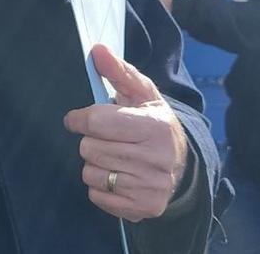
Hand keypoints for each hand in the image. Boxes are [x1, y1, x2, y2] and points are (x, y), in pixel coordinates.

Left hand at [64, 45, 188, 222]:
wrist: (182, 164)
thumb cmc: (153, 123)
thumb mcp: (142, 93)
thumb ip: (118, 71)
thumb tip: (97, 50)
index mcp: (155, 126)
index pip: (96, 121)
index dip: (79, 118)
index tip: (78, 118)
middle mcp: (156, 158)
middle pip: (89, 148)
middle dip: (91, 141)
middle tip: (108, 139)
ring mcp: (151, 186)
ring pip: (90, 172)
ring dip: (95, 164)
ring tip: (115, 157)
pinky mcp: (144, 208)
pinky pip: (96, 195)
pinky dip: (100, 186)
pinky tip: (118, 175)